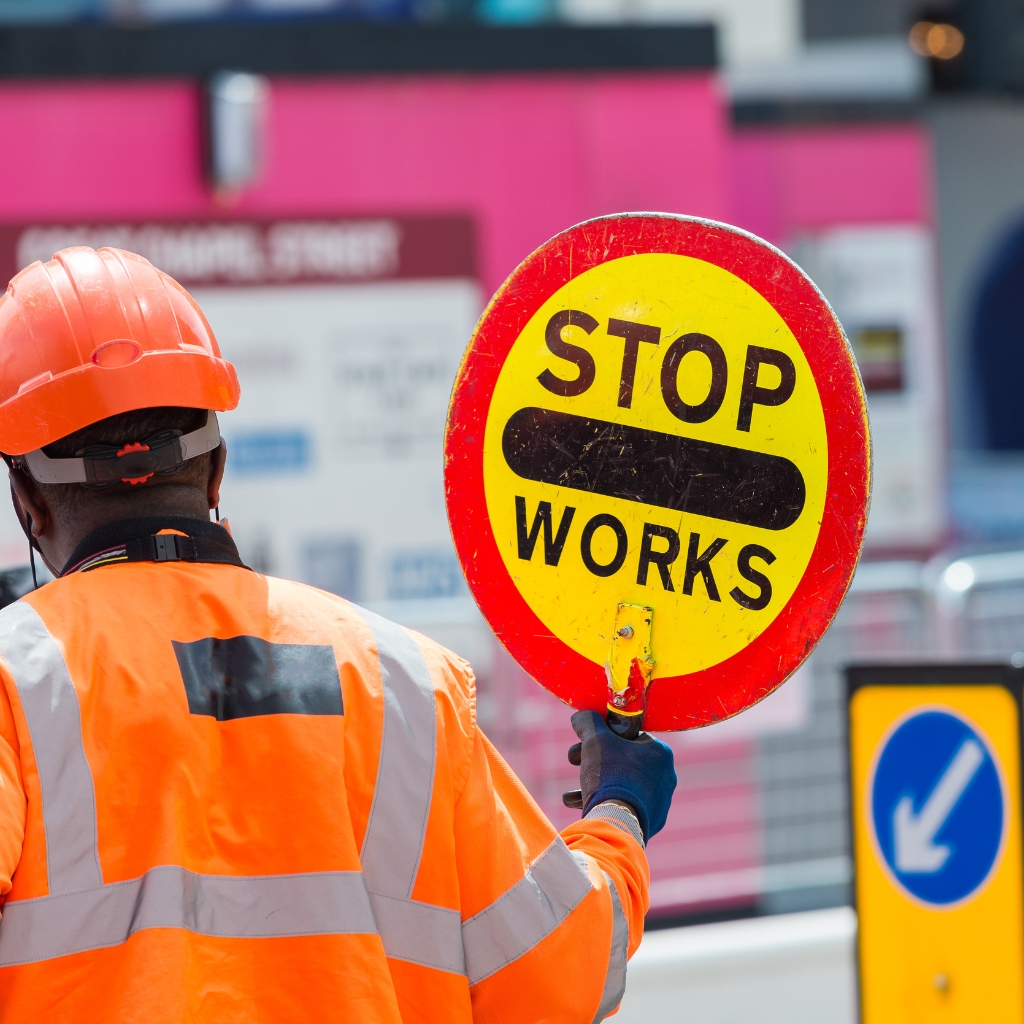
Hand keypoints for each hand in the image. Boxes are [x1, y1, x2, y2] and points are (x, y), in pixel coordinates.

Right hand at [563, 709, 675, 841]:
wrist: (617, 821)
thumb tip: (580, 716)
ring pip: (620, 784)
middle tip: (573, 760)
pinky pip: (624, 805)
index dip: (602, 735)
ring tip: (571, 793)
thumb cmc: (610, 775)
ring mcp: (659, 802)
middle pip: (622, 760)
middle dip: (593, 760)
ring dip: (593, 784)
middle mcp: (666, 776)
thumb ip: (588, 722)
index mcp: (660, 753)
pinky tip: (577, 804)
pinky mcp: (650, 822)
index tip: (584, 740)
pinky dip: (602, 802)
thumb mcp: (594, 740)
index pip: (629, 735)